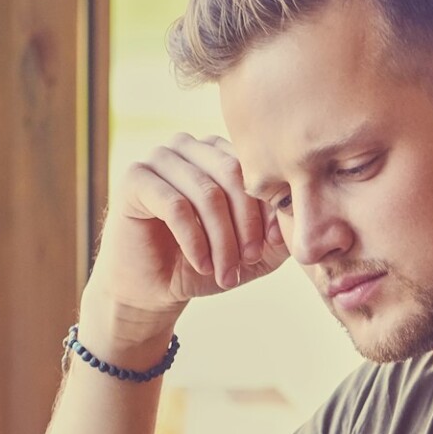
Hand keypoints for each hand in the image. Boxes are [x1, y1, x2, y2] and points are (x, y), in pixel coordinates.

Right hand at [84, 133, 290, 326]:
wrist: (154, 287)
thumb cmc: (205, 262)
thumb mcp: (253, 250)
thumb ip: (278, 231)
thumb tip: (297, 213)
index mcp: (218, 152)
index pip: (255, 168)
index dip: (269, 208)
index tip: (271, 246)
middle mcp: (188, 146)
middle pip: (233, 175)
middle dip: (247, 225)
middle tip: (249, 260)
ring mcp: (159, 158)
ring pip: (207, 193)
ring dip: (222, 241)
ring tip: (227, 274)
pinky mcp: (135, 178)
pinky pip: (176, 206)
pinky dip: (195, 242)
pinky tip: (202, 265)